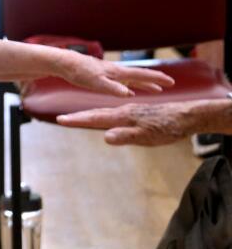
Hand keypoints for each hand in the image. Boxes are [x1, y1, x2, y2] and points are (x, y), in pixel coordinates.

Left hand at [54, 54, 174, 98]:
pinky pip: (121, 82)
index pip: (141, 75)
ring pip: (131, 79)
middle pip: (139, 75)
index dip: (156, 79)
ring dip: (144, 84)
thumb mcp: (96, 83)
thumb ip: (112, 88)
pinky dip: (130, 86)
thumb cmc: (79, 73)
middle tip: (169, 84)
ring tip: (155, 89)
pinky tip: (130, 92)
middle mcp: (116, 71)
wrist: (64, 63)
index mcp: (117, 72)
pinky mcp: (102, 75)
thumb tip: (128, 94)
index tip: (171, 82)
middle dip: (154, 80)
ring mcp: (109, 73)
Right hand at [57, 100, 227, 145]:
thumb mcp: (148, 137)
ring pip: (106, 113)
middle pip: (97, 113)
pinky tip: (108, 119)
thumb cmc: (168, 128)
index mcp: (124, 116)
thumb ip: (126, 136)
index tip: (61, 120)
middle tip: (63, 119)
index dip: (78, 119)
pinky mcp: (139, 114)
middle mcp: (124, 111)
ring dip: (91, 116)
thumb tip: (105, 137)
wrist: (187, 116)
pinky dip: (105, 116)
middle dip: (80, 117)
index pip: (95, 118)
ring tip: (79, 119)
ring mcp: (131, 111)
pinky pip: (116, 114)